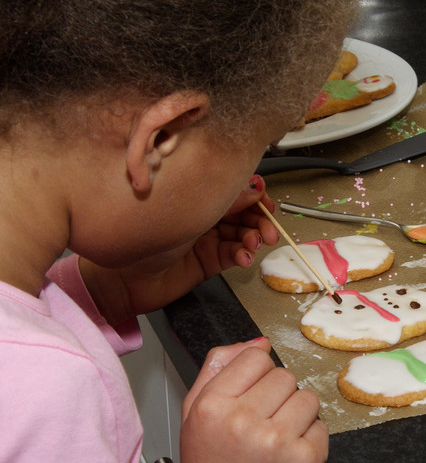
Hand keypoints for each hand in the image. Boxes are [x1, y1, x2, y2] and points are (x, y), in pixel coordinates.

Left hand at [80, 175, 279, 325]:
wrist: (120, 275)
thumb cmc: (140, 233)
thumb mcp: (190, 207)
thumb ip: (225, 198)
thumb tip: (255, 186)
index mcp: (196, 192)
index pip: (235, 190)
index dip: (255, 196)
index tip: (265, 203)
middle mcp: (204, 213)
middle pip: (243, 213)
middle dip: (260, 220)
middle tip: (268, 229)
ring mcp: (207, 238)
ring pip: (242, 235)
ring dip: (254, 239)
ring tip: (255, 244)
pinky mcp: (208, 262)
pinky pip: (233, 256)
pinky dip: (242, 256)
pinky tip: (243, 257)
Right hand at [180, 338, 328, 462]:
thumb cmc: (211, 462)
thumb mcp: (195, 413)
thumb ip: (218, 368)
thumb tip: (259, 342)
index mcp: (213, 406)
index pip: (255, 357)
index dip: (255, 374)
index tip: (249, 393)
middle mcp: (242, 421)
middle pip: (283, 375)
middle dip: (276, 395)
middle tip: (260, 421)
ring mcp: (275, 440)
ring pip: (307, 397)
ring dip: (296, 414)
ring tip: (274, 436)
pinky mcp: (303, 458)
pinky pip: (321, 426)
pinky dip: (309, 439)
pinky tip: (286, 453)